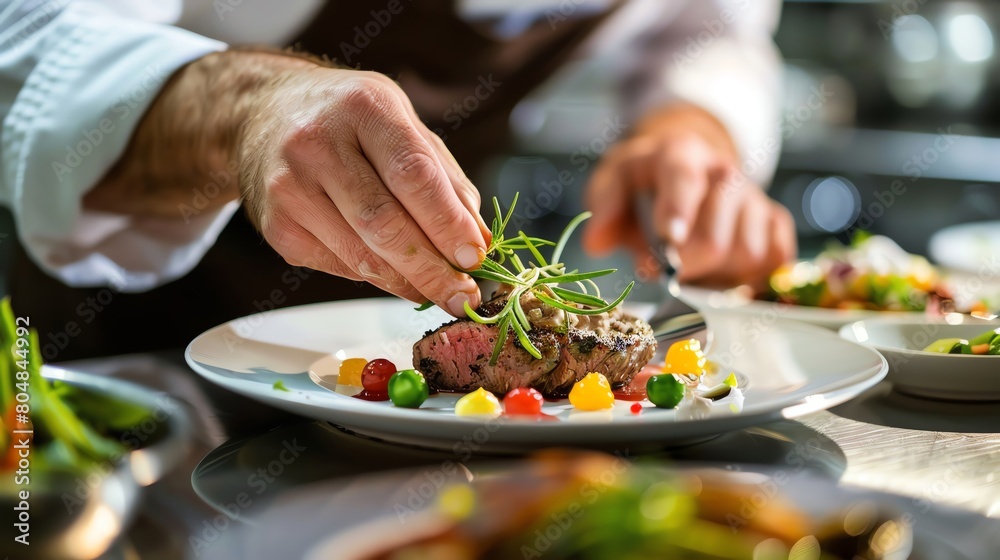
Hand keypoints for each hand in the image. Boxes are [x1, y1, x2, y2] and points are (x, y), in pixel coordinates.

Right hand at [240, 64, 491, 315]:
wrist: (263, 113)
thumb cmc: (347, 119)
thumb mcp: (402, 122)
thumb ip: (444, 179)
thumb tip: (480, 241)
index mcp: (364, 107)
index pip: (413, 174)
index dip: (447, 222)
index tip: (475, 256)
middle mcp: (318, 143)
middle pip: (384, 223)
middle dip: (432, 269)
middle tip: (463, 296)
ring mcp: (290, 187)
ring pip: (360, 254)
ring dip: (407, 283)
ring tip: (440, 294)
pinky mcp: (277, 226)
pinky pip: (339, 266)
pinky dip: (375, 277)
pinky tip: (395, 274)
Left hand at [582, 104, 795, 287]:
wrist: (685, 166)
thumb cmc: (645, 181)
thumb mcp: (613, 180)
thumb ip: (604, 206)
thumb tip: (597, 241)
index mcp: (682, 155)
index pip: (685, 180)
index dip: (678, 212)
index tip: (668, 243)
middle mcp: (725, 172)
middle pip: (716, 239)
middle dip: (686, 265)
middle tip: (662, 266)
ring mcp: (755, 196)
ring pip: (748, 254)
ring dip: (717, 270)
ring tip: (692, 258)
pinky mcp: (774, 219)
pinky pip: (775, 258)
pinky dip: (751, 273)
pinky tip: (725, 267)